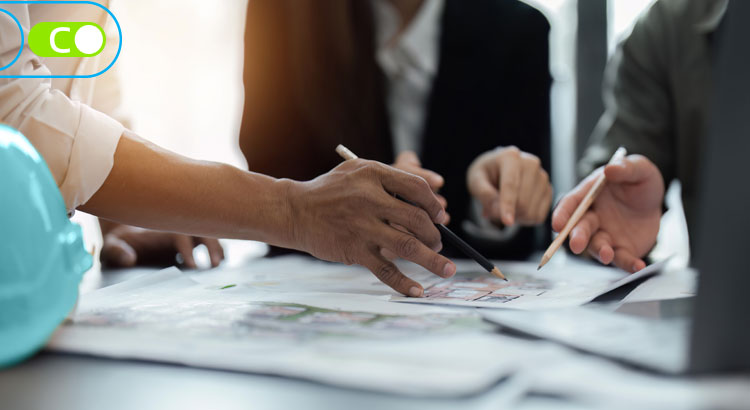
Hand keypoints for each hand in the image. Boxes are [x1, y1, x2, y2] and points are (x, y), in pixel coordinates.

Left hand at [100, 222, 224, 268]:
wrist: (122, 228)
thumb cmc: (117, 239)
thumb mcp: (110, 244)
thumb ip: (117, 251)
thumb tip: (129, 260)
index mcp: (161, 226)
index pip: (181, 234)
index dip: (187, 249)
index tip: (192, 265)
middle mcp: (177, 226)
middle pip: (201, 230)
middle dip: (211, 245)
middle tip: (215, 264)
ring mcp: (184, 232)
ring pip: (207, 233)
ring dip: (216, 246)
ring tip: (220, 263)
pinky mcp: (188, 240)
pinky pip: (206, 240)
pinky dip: (215, 248)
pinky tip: (220, 260)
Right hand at [286, 159, 455, 296]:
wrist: (295, 211)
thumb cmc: (330, 191)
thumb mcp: (357, 171)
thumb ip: (390, 180)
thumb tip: (430, 198)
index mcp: (373, 174)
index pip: (416, 188)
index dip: (433, 204)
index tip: (439, 216)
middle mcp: (369, 199)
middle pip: (417, 218)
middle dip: (434, 234)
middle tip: (437, 243)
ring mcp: (362, 226)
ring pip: (407, 245)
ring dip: (431, 259)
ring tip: (446, 269)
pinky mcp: (354, 250)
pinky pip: (384, 270)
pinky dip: (403, 282)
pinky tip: (417, 291)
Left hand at [467, 146, 551, 225]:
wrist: (499, 169)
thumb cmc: (486, 174)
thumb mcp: (475, 180)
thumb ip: (483, 193)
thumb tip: (496, 209)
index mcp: (510, 157)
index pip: (511, 185)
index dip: (508, 205)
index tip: (507, 222)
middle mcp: (531, 164)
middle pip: (523, 201)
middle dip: (507, 213)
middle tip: (493, 210)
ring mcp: (542, 177)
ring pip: (531, 211)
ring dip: (515, 217)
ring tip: (505, 207)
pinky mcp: (548, 190)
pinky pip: (539, 216)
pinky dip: (525, 219)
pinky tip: (517, 209)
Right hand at [551, 154, 663, 271]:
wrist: (655, 201)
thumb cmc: (640, 181)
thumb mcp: (639, 169)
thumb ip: (626, 168)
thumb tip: (610, 170)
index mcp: (589, 195)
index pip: (570, 205)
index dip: (561, 215)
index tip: (557, 224)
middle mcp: (593, 218)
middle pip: (579, 229)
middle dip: (576, 237)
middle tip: (576, 245)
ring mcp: (606, 235)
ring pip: (597, 246)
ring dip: (599, 252)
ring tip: (607, 254)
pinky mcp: (621, 249)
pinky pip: (622, 259)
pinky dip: (627, 264)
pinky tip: (637, 266)